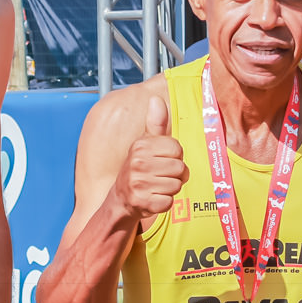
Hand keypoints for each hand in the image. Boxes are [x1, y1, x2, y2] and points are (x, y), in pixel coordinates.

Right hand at [110, 94, 187, 222]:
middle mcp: (138, 164)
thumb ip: (155, 123)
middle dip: (176, 174)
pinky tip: (154, 198)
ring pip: (176, 185)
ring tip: (157, 187)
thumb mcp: (145, 145)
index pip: (176, 148)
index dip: (175, 156)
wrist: (121, 199)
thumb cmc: (139, 169)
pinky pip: (169, 202)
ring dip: (170, 189)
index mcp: (140, 146)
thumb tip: (156, 99)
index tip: (163, 160)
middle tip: (162, 176)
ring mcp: (140, 185)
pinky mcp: (144, 203)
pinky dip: (165, 202)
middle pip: (180, 168)